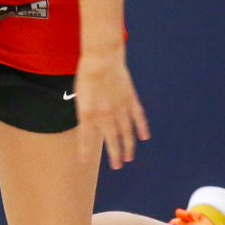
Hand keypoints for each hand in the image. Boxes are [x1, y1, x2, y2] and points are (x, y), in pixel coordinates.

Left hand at [74, 47, 149, 169]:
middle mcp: (105, 114)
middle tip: (117, 166)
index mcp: (88, 113)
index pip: (86, 137)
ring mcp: (119, 108)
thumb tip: (91, 126)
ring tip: (129, 157)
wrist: (102, 58)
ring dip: (128, 146)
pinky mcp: (130, 99)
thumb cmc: (87, 74)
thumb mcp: (80, 95)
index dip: (84, 150)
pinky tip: (144, 137)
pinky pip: (137, 117)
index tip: (84, 162)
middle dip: (114, 154)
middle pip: (111, 139)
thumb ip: (85, 112)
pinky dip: (142, 128)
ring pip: (126, 132)